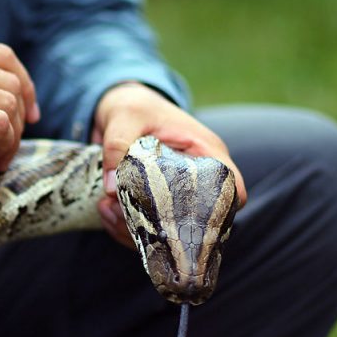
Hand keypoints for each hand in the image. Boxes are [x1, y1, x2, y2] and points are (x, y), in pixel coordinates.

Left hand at [92, 82, 246, 247]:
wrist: (117, 109)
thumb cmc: (132, 106)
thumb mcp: (125, 116)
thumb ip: (117, 145)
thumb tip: (111, 189)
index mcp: (204, 152)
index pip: (231, 188)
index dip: (221, 211)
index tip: (186, 222)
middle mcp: (194, 178)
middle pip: (196, 220)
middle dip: (160, 228)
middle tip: (124, 215)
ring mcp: (173, 194)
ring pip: (167, 230)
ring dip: (135, 230)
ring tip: (107, 210)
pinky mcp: (152, 204)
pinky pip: (144, 228)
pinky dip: (123, 229)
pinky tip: (104, 213)